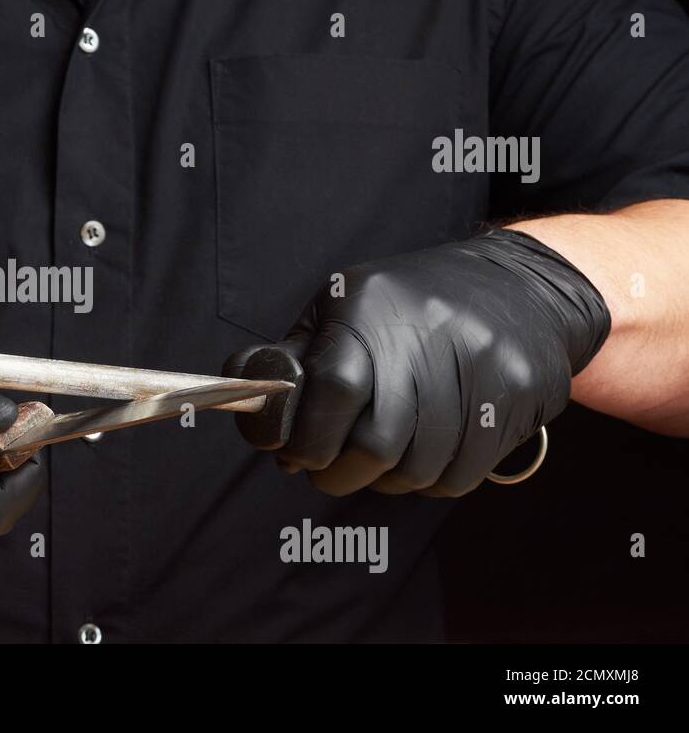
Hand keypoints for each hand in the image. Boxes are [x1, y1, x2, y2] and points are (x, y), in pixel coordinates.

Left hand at [225, 230, 609, 496]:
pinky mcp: (516, 399)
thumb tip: (248, 407)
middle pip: (374, 444)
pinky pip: (457, 477)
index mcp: (370, 306)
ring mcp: (480, 367)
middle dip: (338, 473)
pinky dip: (428, 481)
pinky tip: (420, 454)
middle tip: (328, 470)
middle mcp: (428, 333)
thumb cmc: (409, 305)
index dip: (307, 439)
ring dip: (383, 481)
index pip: (333, 390)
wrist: (520, 287)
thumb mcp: (341, 308)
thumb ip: (293, 359)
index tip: (296, 455)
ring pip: (415, 470)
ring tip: (376, 460)